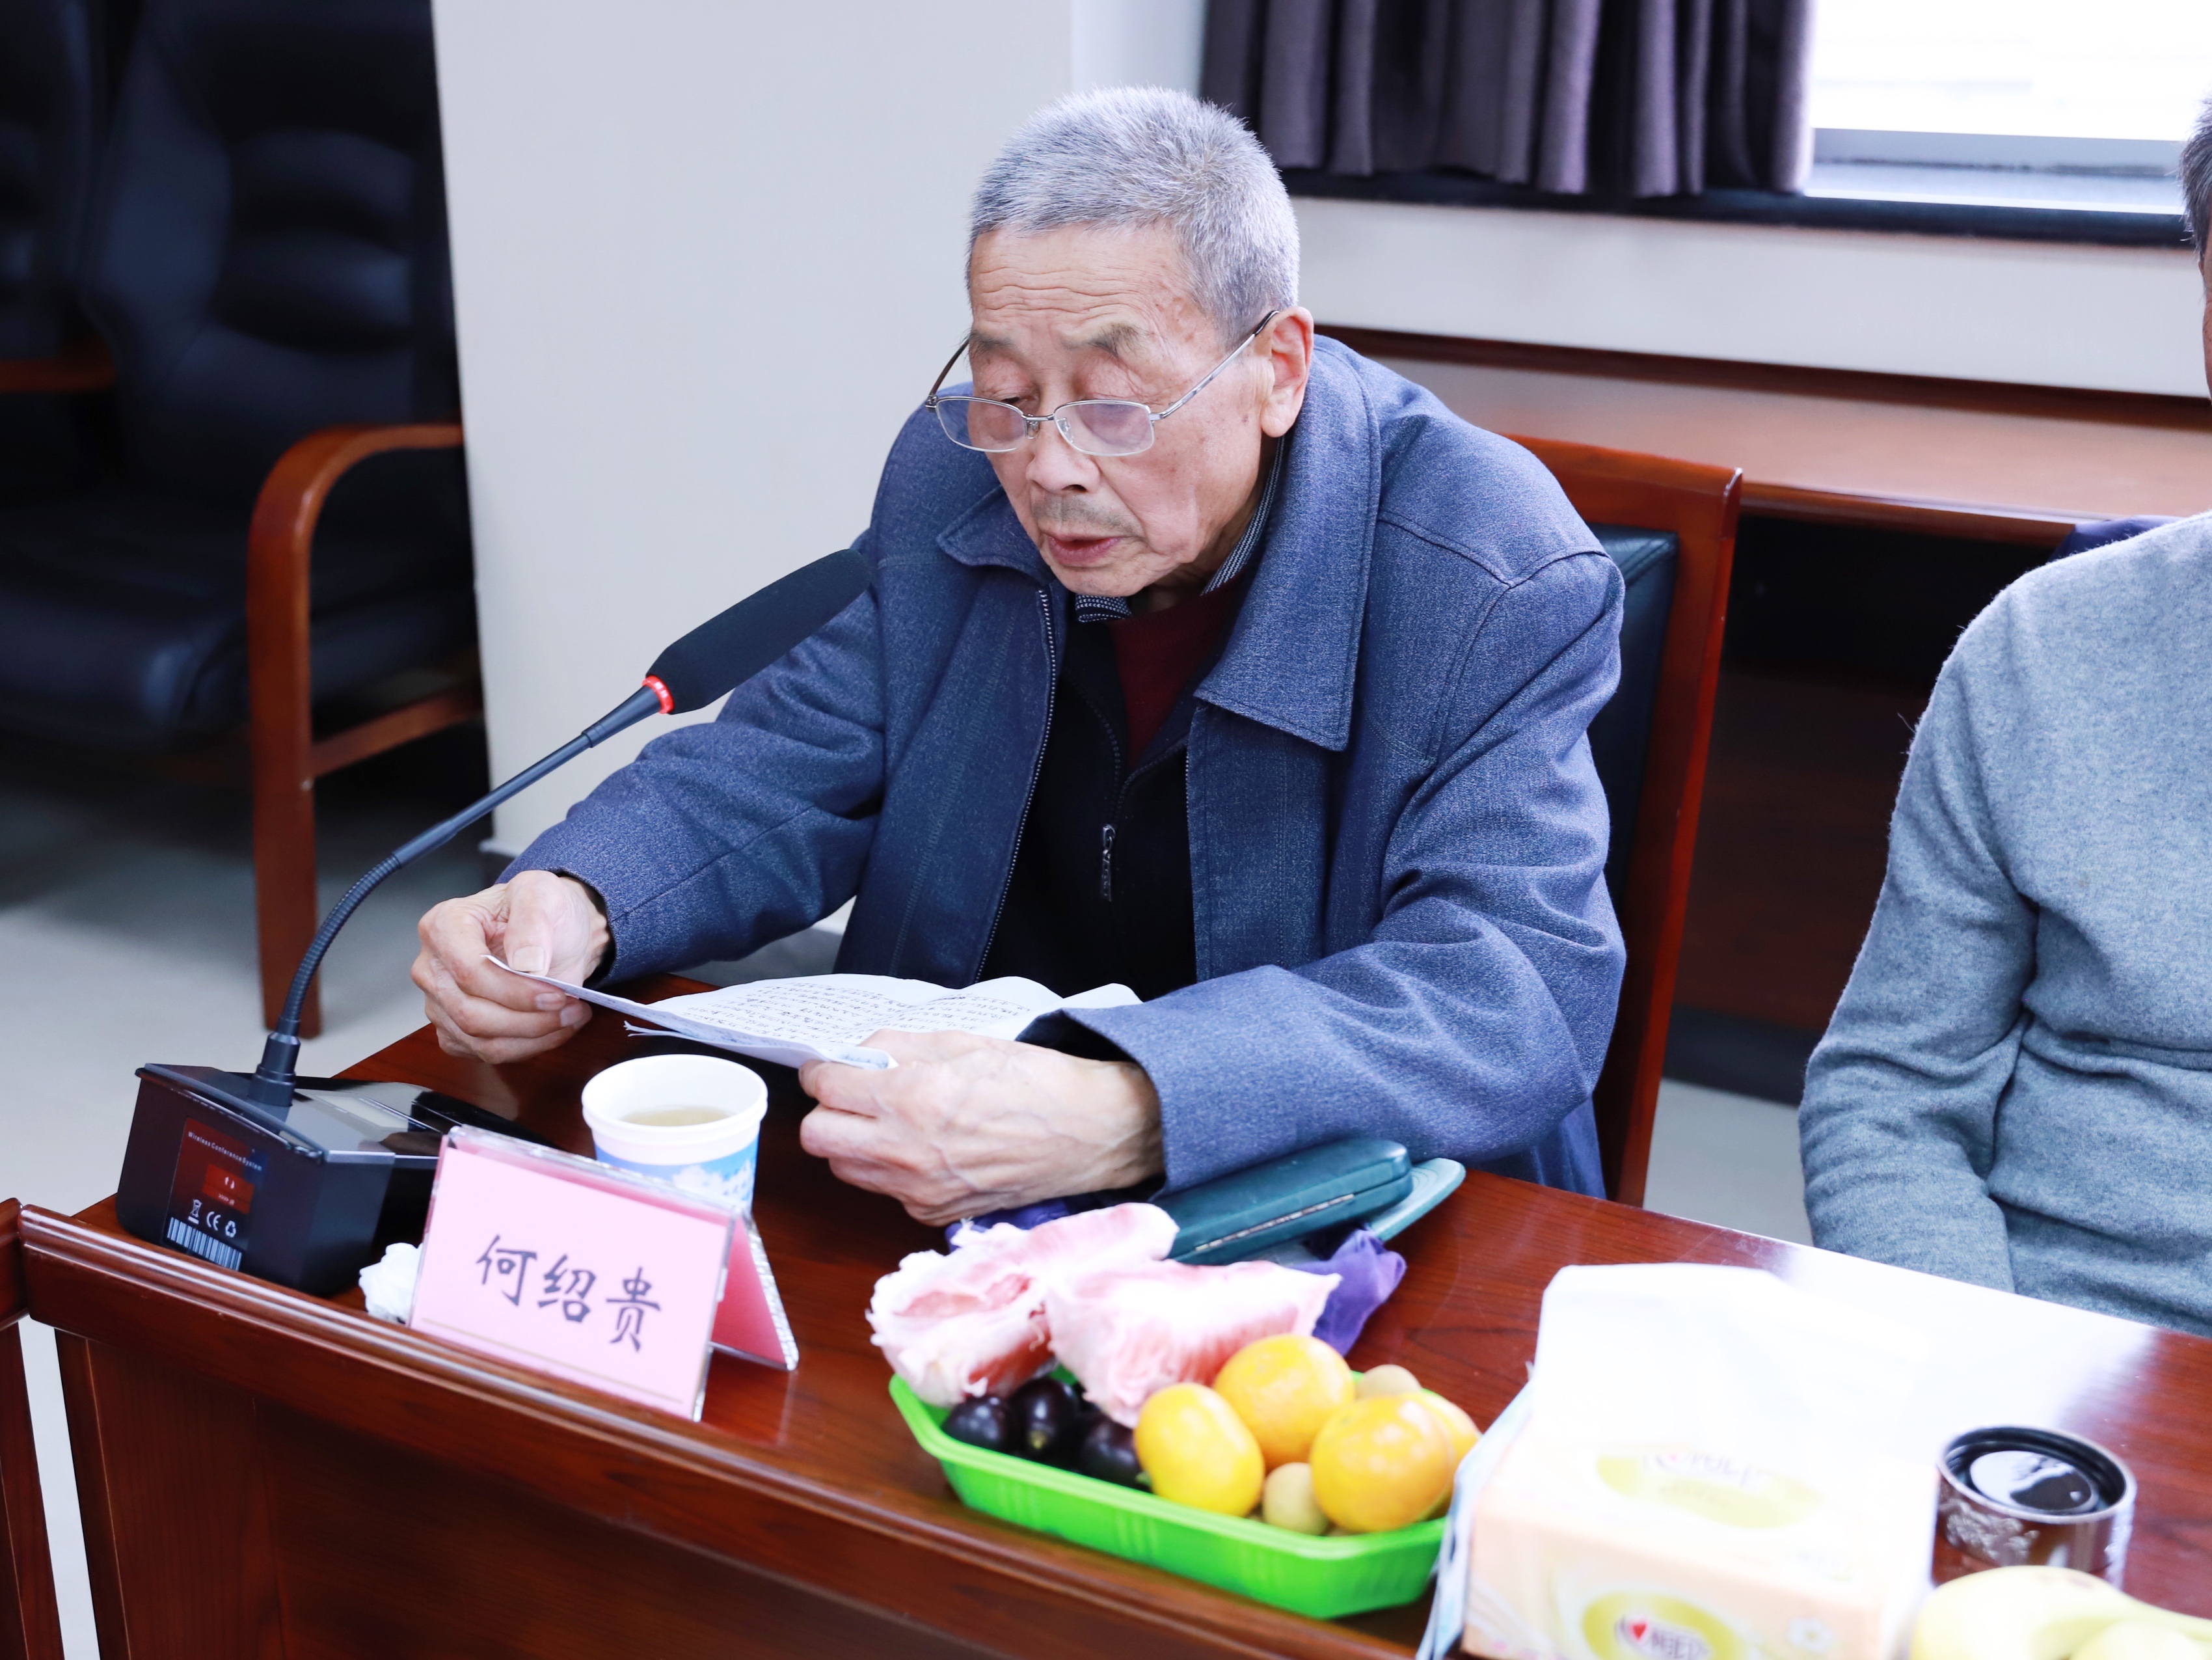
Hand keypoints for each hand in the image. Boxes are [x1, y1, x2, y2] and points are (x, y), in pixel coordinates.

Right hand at [411, 871, 610, 1062]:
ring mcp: (439, 1002)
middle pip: (471, 1013)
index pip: (470, 972)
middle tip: (571, 1009)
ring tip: (570, 1017)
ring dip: (533, 1037)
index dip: (514, 991)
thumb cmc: (542, 910)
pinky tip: (552, 1028)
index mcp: (444, 926)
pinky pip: (485, 1053)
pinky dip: (525, 1047)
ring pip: (480, 1041)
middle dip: (529, 1020)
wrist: (552, 933)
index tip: (555, 994)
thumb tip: (527, 963)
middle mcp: (432, 967)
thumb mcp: (542, 895)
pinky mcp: (454, 1029)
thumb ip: (533, 922)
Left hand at [797, 1030, 1163, 1224]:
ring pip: (844, 1168)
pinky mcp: (932, 1214)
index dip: (824, 1070)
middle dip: (828, 1110)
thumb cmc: (1034, 1082)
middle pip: (817, 1136)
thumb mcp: (962, 1042)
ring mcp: (917, 1190)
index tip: (834, 1067)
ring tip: (891, 1122)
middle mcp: (905, 1151)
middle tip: (855, 1094)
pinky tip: (926, 1149)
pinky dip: (890, 1170)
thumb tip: (855, 1054)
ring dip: (853, 1142)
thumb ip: (897, 1046)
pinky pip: (884, 1191)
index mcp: (910, 1097)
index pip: (823, 1087)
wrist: (1088, 1133)